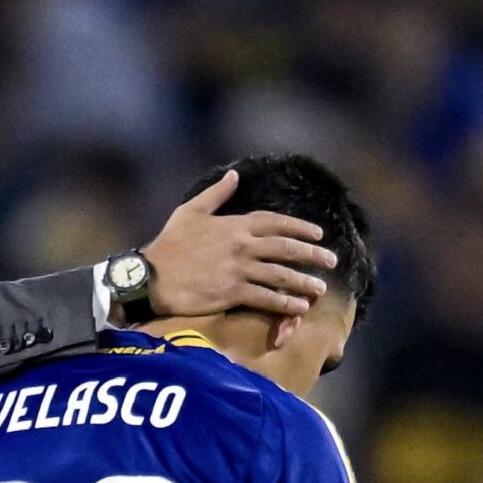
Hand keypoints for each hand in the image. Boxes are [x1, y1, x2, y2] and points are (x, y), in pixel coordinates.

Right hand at [144, 170, 336, 316]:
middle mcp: (242, 245)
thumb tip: (234, 175)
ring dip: (304, 281)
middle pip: (286, 248)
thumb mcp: (189, 211)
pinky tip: (298, 307)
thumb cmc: (168, 244)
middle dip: (312, 254)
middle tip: (331, 261)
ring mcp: (239, 269)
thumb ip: (216, 194)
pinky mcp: (232, 292)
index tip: (317, 234)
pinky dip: (285, 303)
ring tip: (320, 288)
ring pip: (281, 274)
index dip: (299, 227)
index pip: (275, 222)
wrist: (151, 277)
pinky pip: (266, 298)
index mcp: (234, 224)